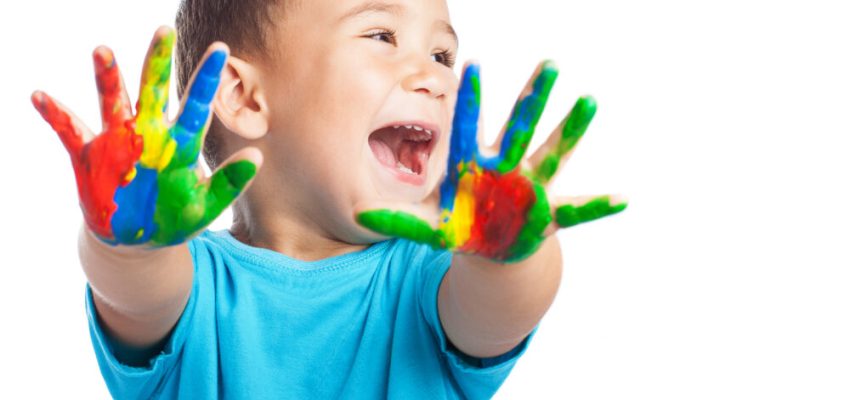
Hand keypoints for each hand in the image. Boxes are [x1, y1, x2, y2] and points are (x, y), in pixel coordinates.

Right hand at [32, 27, 260, 245]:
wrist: (136, 242)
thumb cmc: (174, 219)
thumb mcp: (206, 206)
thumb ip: (230, 183)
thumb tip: (257, 156)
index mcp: (180, 143)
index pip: (197, 105)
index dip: (207, 78)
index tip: (220, 50)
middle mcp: (149, 133)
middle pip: (155, 90)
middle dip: (158, 61)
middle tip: (164, 30)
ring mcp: (118, 141)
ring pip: (113, 101)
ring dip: (107, 78)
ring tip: (102, 51)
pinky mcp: (89, 156)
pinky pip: (69, 131)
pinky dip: (55, 115)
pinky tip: (40, 97)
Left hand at [357, 61, 625, 261]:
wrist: (493, 246)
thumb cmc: (464, 227)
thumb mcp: (431, 226)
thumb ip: (398, 219)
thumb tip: (360, 212)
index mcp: (476, 166)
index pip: (472, 126)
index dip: (473, 99)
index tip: (472, 64)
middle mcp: (508, 167)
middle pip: (521, 127)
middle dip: (534, 98)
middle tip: (549, 64)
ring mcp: (531, 186)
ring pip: (555, 152)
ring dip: (572, 129)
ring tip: (590, 100)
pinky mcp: (549, 213)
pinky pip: (577, 211)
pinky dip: (597, 207)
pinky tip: (622, 199)